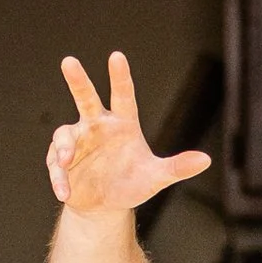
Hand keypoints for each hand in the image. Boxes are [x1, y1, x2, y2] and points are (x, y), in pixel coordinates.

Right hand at [46, 50, 211, 211]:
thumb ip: (177, 167)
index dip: (120, 77)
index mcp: (122, 124)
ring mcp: (78, 142)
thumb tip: (206, 160)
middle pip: (86, 98)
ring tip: (65, 162)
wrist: (106, 206)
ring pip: (65, 133)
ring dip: (63, 147)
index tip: (117, 56)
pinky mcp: (61, 161)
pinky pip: (56, 164)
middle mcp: (98, 126)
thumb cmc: (132, 184)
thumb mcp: (156, 177)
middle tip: (69, 61)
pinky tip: (64, 192)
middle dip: (78, 80)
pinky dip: (58, 177)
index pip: (123, 96)